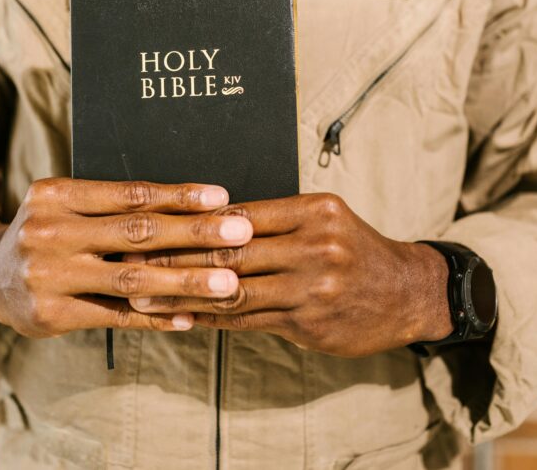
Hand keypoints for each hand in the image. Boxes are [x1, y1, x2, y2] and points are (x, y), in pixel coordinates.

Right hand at [0, 178, 252, 337]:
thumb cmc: (48, 231)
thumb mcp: (67, 205)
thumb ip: (113, 206)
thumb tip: (190, 206)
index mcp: (56, 195)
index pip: (128, 194)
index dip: (178, 196)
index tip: (222, 197)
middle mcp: (49, 232)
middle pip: (136, 233)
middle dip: (195, 233)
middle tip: (242, 233)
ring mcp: (48, 276)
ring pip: (131, 280)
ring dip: (186, 281)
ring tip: (229, 283)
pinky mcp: (51, 314)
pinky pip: (115, 317)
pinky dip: (155, 317)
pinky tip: (190, 317)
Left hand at [125, 193, 452, 357]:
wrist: (408, 293)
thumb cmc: (355, 250)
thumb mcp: (324, 219)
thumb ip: (272, 220)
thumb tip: (206, 219)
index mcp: (314, 211)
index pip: (238, 215)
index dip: (190, 221)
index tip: (149, 223)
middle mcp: (314, 247)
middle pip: (230, 252)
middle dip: (173, 257)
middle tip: (128, 260)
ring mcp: (313, 289)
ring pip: (233, 290)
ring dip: (181, 294)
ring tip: (140, 295)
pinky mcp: (309, 323)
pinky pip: (248, 321)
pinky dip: (211, 318)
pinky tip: (181, 317)